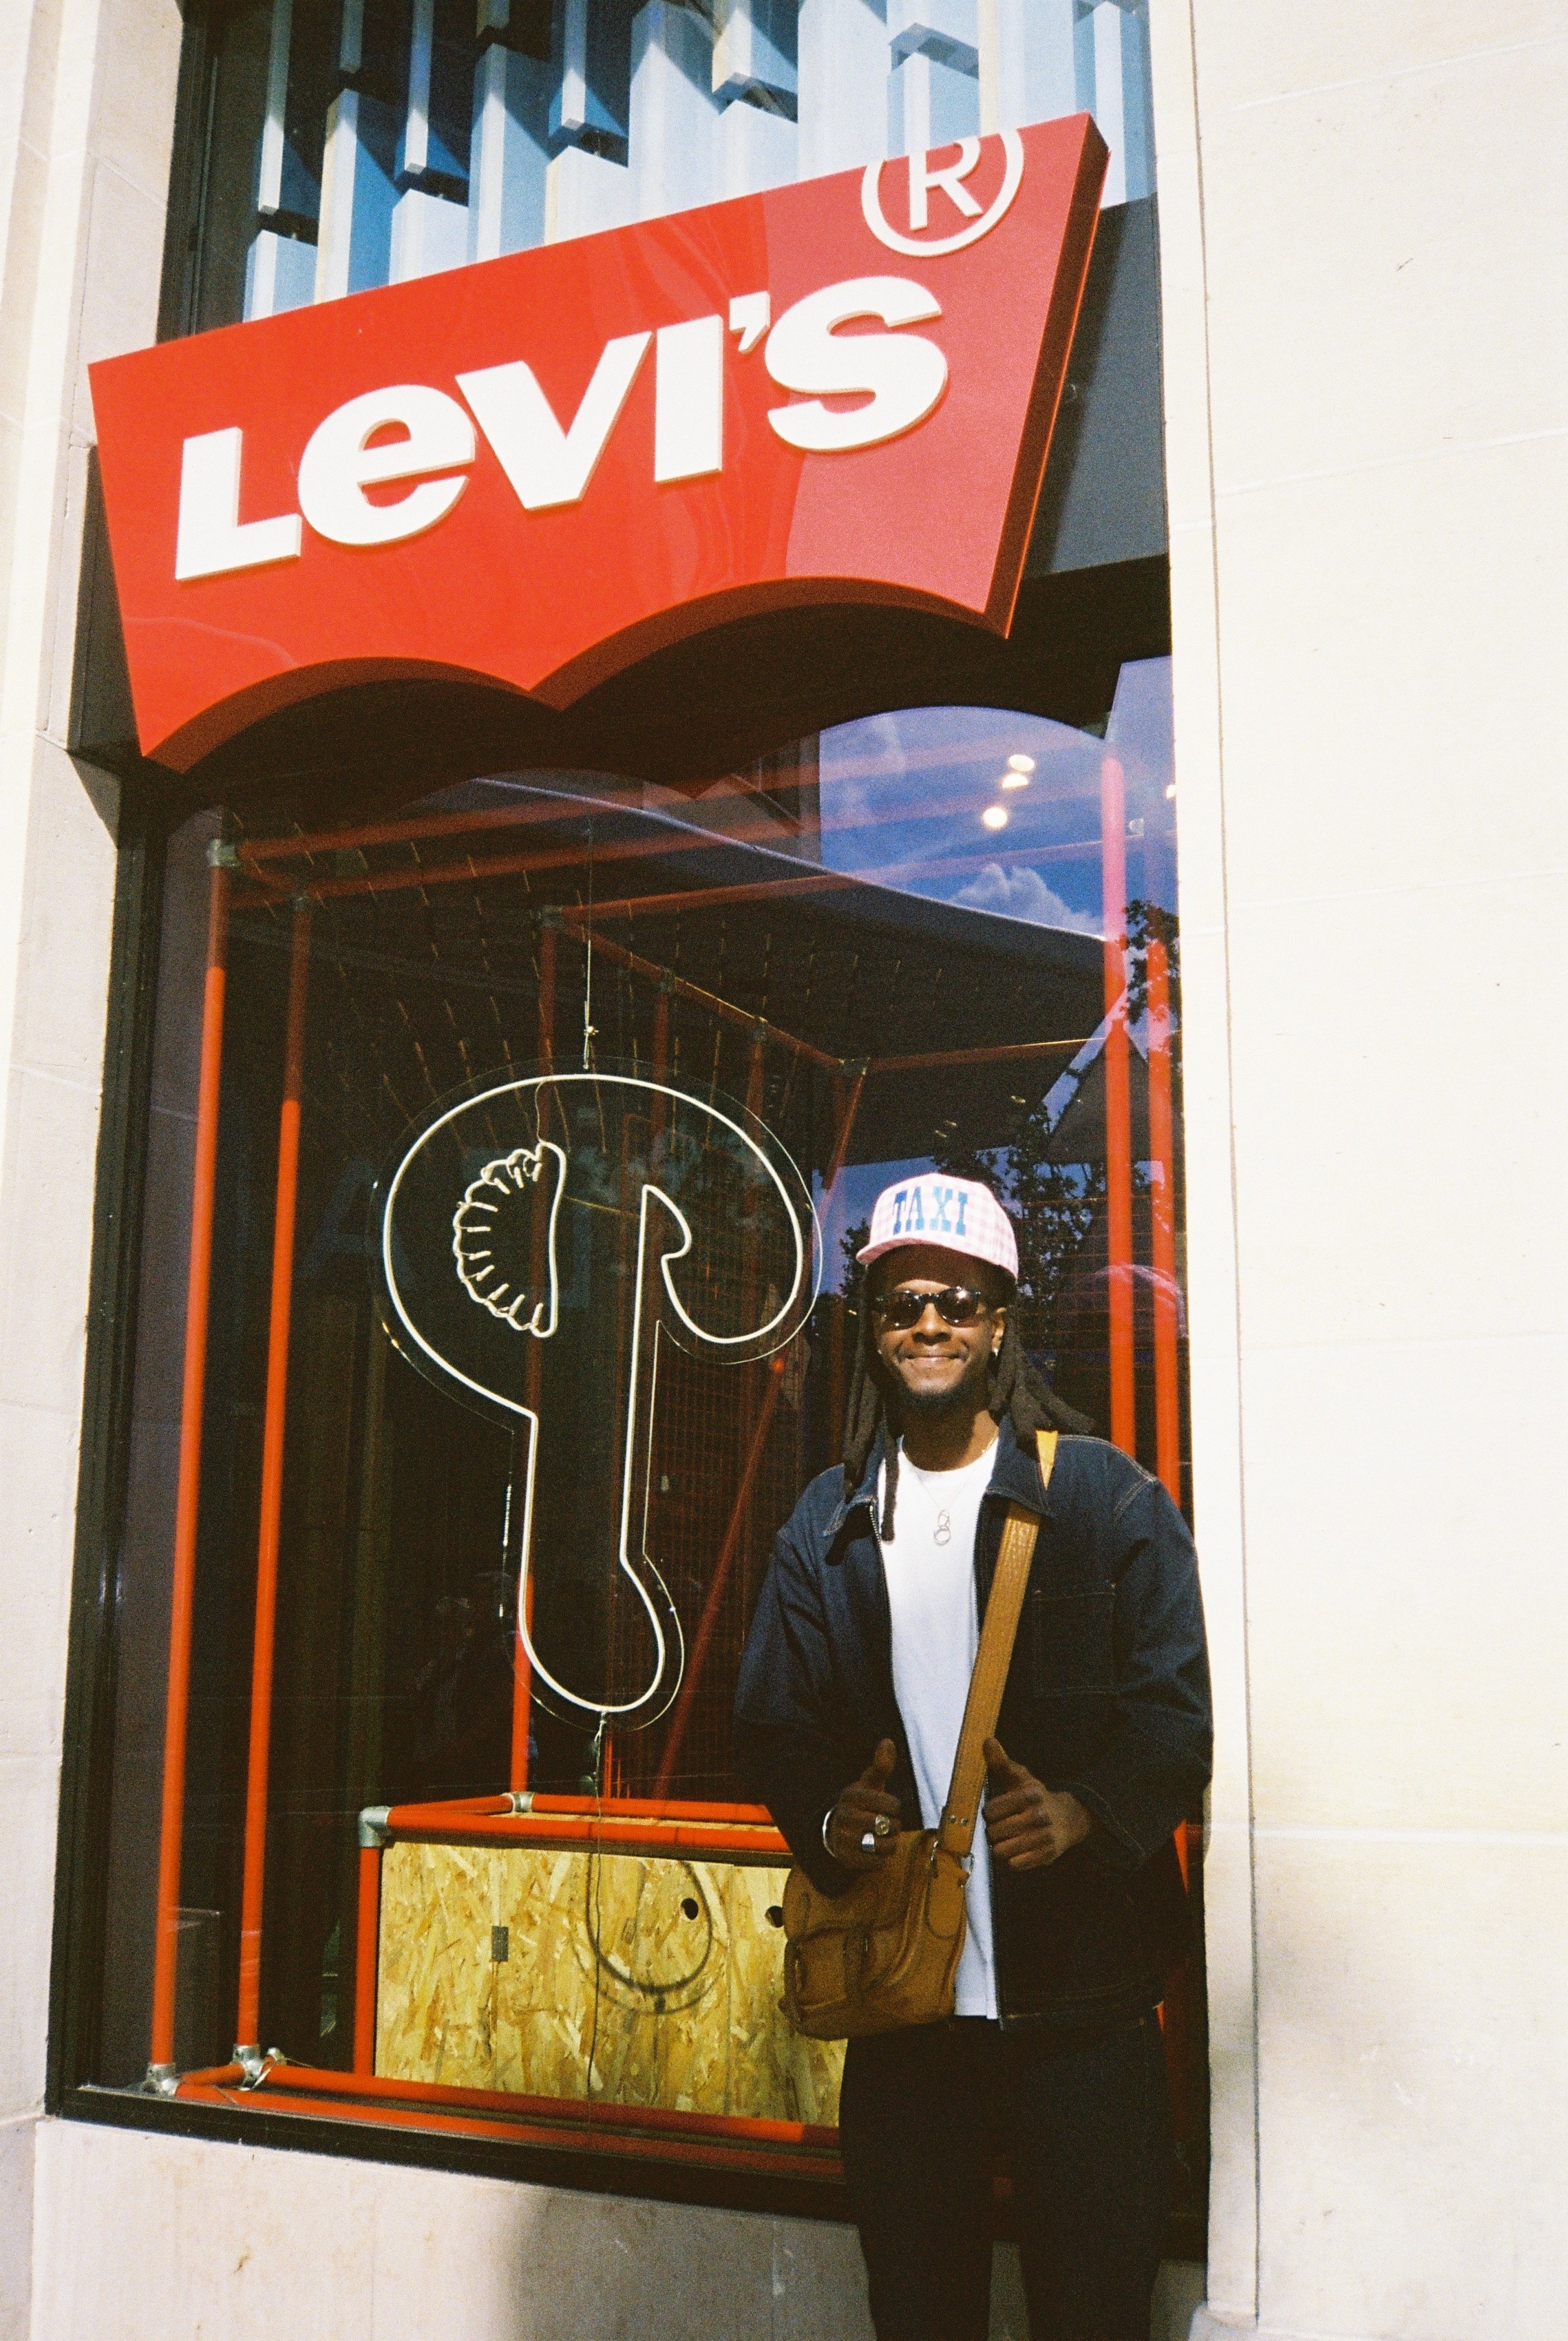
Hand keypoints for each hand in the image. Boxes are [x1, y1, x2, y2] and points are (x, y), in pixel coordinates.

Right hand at [825, 1739, 901, 1869]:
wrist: (836, 1829)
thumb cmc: (861, 1802)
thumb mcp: (870, 1783)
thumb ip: (881, 1765)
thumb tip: (888, 1741)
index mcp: (852, 1795)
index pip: (891, 1805)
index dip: (895, 1807)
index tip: (889, 1807)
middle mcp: (845, 1816)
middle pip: (888, 1826)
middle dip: (893, 1826)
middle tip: (886, 1824)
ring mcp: (843, 1838)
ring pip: (883, 1846)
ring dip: (889, 1844)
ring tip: (883, 1838)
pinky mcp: (846, 1858)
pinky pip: (876, 1863)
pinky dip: (881, 1859)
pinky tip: (874, 1850)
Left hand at [982, 1738, 1091, 1870]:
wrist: (1068, 1819)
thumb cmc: (1036, 1798)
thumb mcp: (1021, 1779)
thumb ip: (1001, 1763)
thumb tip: (987, 1740)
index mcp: (1030, 1795)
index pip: (992, 1810)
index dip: (989, 1813)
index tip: (995, 1812)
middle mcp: (1039, 1816)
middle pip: (995, 1832)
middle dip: (993, 1831)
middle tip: (1001, 1827)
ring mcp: (1044, 1837)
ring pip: (1002, 1851)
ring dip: (1001, 1846)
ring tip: (1008, 1838)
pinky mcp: (1047, 1855)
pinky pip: (1015, 1864)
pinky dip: (1012, 1859)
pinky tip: (1018, 1849)